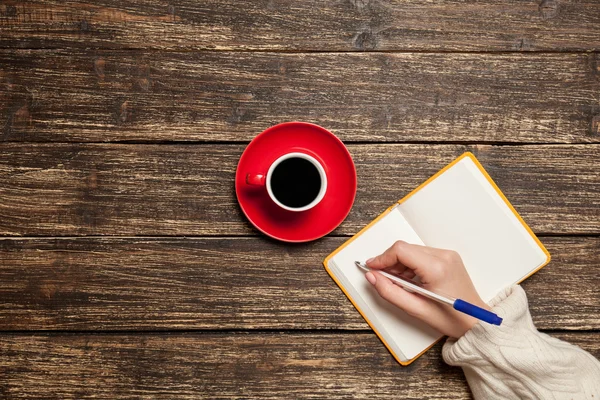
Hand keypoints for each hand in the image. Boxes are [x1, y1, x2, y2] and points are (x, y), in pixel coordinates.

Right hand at [365, 241, 489, 337]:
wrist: (475, 321)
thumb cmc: (450, 318)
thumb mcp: (415, 309)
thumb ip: (389, 291)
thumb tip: (372, 276)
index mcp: (436, 268)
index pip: (400, 251)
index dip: (382, 258)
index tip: (371, 268)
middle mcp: (443, 256)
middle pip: (405, 248)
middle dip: (389, 262)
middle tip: (382, 278)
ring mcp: (447, 255)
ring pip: (412, 250)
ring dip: (399, 263)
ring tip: (399, 282)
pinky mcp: (448, 257)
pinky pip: (421, 254)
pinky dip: (410, 264)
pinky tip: (410, 279)